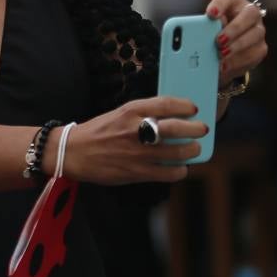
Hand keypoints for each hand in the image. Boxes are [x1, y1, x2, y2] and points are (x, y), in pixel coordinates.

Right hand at [60, 97, 206, 185]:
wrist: (74, 153)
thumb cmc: (98, 132)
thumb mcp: (119, 113)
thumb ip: (143, 113)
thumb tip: (171, 116)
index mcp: (131, 111)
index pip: (166, 103)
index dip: (185, 105)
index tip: (193, 108)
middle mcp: (136, 130)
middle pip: (176, 128)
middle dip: (195, 129)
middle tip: (201, 129)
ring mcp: (138, 153)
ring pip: (177, 152)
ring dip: (191, 150)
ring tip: (193, 149)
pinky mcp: (137, 172)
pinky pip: (168, 173)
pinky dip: (179, 170)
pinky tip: (179, 168)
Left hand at [207, 0, 267, 83]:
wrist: (223, 51)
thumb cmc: (212, 33)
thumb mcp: (206, 27)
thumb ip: (204, 27)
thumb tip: (199, 34)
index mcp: (232, 1)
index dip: (219, 5)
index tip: (210, 14)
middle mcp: (249, 12)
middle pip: (250, 14)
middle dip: (234, 28)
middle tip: (218, 41)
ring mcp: (258, 29)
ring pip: (255, 34)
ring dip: (237, 46)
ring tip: (220, 55)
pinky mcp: (260, 48)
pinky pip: (254, 53)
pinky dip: (238, 60)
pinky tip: (225, 66)